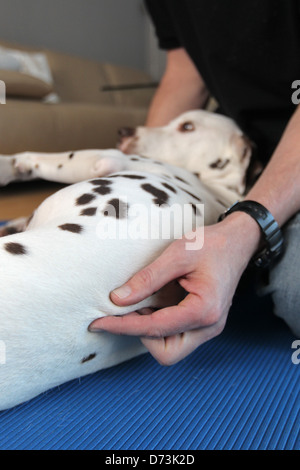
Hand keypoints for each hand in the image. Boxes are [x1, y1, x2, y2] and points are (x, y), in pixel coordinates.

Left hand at [89, 214, 260, 364]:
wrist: (238, 241)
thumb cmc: (211, 244)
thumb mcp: (177, 255)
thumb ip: (147, 279)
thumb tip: (117, 300)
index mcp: (205, 311)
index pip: (155, 329)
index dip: (123, 326)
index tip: (98, 322)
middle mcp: (210, 326)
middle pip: (166, 353)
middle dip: (141, 336)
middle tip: (125, 312)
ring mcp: (209, 327)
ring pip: (171, 348)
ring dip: (150, 332)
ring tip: (139, 305)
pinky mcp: (204, 323)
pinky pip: (177, 336)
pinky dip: (159, 326)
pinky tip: (151, 305)